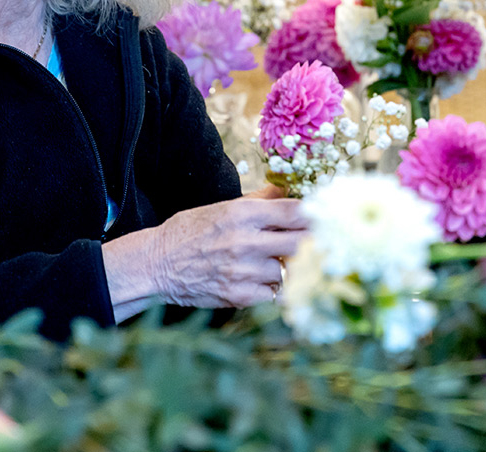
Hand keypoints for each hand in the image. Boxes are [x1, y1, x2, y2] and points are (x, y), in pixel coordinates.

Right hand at [102, 197, 305, 320]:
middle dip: (313, 243)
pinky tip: (262, 279)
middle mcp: (246, 241)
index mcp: (243, 214)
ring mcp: (243, 271)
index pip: (295, 212)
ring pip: (290, 270)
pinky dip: (273, 287)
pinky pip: (275, 293)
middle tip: (319, 243)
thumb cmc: (190, 232)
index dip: (317, 215)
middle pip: (302, 243)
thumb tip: (287, 190)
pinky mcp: (240, 296)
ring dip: (289, 267)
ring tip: (276, 262)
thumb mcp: (223, 208)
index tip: (327, 217)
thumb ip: (259, 201)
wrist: (157, 264)